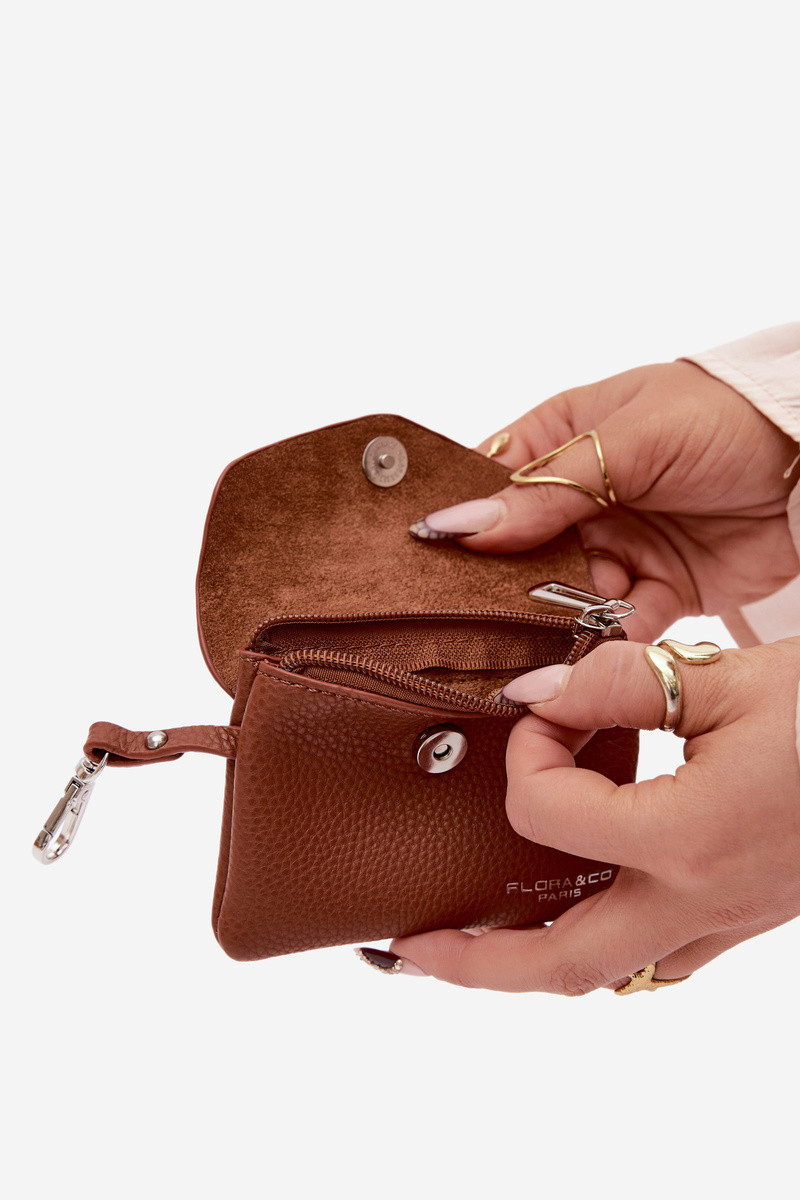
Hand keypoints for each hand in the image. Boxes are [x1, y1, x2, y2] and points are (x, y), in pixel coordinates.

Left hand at [388, 637, 799, 992]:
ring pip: (612, 974)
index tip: (539, 712)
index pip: (547, 815)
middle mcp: (701, 899)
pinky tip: (587, 911)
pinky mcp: (748, 914)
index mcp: (687, 838)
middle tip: (408, 948)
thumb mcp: (726, 679)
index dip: (524, 754)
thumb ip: (618, 687)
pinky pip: (663, 957)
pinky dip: (606, 946)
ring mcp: (728, 919)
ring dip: (535, 964)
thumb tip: (538, 695)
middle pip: (560, 967)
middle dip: (472, 964)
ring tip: (480, 941)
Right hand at [412, 362, 799, 640]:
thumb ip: (549, 489)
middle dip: (502, 583)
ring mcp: (619, 546)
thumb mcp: (630, 440)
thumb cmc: (724, 418)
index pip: (493, 484)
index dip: (463, 520)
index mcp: (565, 439)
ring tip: (529, 641)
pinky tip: (579, 656)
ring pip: (560, 593)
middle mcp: (583, 497)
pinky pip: (612, 624)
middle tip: (470, 618)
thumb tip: (464, 523)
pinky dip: (598, 642)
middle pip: (519, 550)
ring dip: (549, 617)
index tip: (427, 560)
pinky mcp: (656, 590)